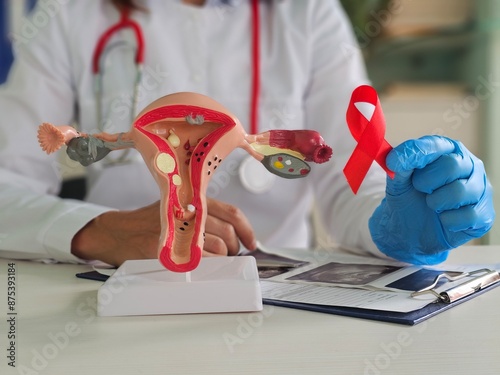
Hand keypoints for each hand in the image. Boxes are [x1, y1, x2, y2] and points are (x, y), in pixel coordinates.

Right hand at [71, 199, 255, 265]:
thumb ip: (203, 216)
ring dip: (222, 258)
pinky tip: (201, 265)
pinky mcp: (169, 244)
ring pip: (218, 246)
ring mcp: (180, 228)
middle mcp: (190, 211)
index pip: (232, 213)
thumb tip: (231, 235)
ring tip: (213, 261)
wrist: (118, 232)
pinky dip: (207, 264)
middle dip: (234, 248)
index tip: (251, 243)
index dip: (246, 230)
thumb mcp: (178, 209)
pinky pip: (201, 257)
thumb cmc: (149, 223)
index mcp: (195, 200)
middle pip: (228, 232)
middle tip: (228, 255)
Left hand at [369, 135, 494, 264]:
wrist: (411, 232)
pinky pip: (469, 215)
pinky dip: (448, 220)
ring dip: (436, 203)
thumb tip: (396, 159)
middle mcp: (469, 165)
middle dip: (426, 182)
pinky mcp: (484, 214)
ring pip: (459, 191)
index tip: (394, 162)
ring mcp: (480, 189)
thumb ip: (399, 168)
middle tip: (420, 190)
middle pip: (452, 166)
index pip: (435, 145)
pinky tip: (443, 219)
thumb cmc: (409, 201)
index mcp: (447, 151)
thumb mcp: (398, 183)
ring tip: (432, 205)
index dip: (415, 153)